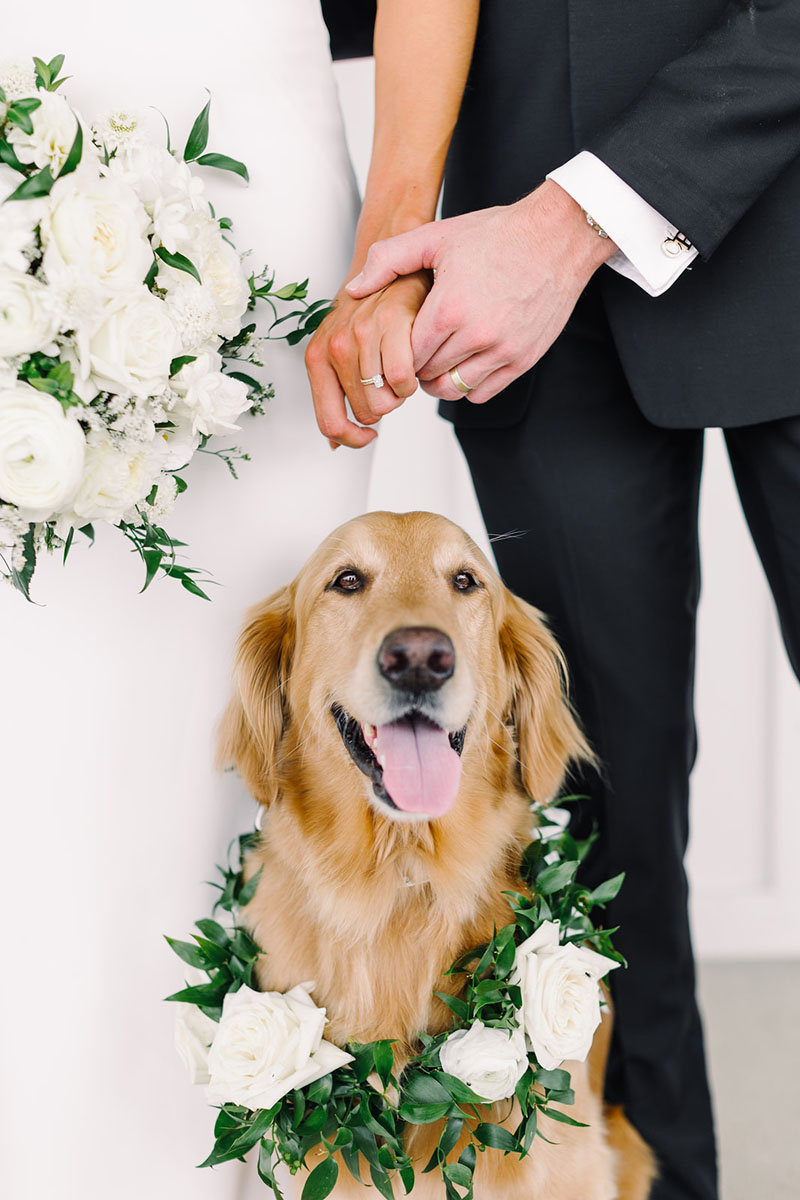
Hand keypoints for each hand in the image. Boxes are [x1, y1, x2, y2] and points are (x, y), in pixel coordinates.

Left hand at [305, 271, 431, 447]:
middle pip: (366, 414)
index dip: (352, 439)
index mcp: (317, 358)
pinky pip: (404, 379)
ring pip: (387, 400)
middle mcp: (334, 346)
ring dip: (400, 393)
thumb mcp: (338, 352)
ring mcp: (361, 333)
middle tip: (389, 385)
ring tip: (401, 371)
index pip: (330, 423)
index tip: (369, 436)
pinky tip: (413, 366)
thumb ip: (334, 395)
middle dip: (384, 408)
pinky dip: (414, 380)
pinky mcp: (391, 322)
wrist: (390, 267)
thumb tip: (334, 443)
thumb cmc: (367, 315)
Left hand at [346, 181, 616, 404]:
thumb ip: (388, 260)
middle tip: (413, 353)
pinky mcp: (523, 359)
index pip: (407, 355)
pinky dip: (467, 385)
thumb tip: (353, 289)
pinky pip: (482, 393)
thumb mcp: (436, 237)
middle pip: (427, 376)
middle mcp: (476, 335)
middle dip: (415, 367)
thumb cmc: (497, 235)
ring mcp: (502, 350)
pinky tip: (463, 363)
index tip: (399, 341)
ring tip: (436, 360)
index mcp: (449, 309)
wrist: (557, 237)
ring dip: (439, 380)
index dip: (398, 351)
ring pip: (453, 390)